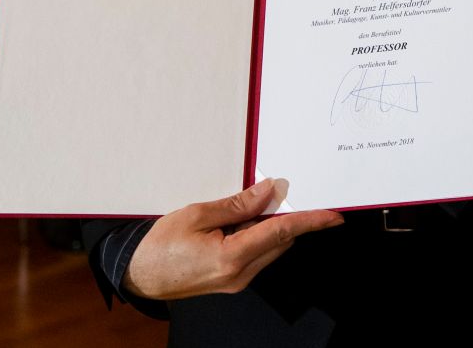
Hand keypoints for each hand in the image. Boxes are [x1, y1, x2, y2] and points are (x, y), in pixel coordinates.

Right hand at [124, 179, 341, 300]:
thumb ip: (238, 204)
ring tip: (256, 204)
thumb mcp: (197, 214)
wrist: (138, 275)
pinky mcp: (231, 280)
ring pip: (269, 249)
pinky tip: (244, 221)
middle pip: (280, 242)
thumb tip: (270, 191)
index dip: (310, 222)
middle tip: (287, 192)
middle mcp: (240, 275)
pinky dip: (258, 236)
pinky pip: (256, 255)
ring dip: (271, 227)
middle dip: (288, 218)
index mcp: (231, 258)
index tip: (334, 216)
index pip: (281, 234)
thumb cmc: (160, 245)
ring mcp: (236, 281)